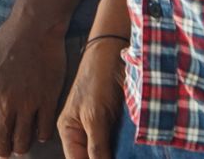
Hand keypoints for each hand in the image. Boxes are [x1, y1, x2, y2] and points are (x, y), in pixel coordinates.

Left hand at [0, 16, 67, 157]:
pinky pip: (44, 128)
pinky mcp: (47, 101)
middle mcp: (6, 102)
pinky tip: (41, 133)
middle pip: (2, 137)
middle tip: (5, 152)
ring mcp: (28, 104)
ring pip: (23, 138)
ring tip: (22, 147)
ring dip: (21, 146)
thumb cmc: (8, 38)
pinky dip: (42, 135)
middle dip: (3, 148)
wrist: (35, 29)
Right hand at [56, 38, 127, 158]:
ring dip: (118, 154)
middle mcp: (82, 134)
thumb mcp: (95, 116)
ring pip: (106, 153)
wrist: (114, 54)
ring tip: (131, 154)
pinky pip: (118, 144)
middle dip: (106, 158)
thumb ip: (96, 146)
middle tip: (124, 156)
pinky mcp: (115, 125)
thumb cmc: (97, 80)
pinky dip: (126, 149)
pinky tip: (134, 151)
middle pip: (91, 158)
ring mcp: (99, 130)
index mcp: (69, 132)